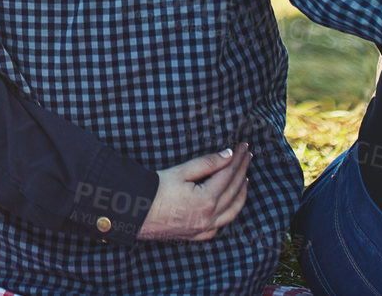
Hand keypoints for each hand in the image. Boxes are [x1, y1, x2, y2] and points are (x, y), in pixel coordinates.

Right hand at [136, 143, 251, 240]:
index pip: (228, 175)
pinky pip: (221, 225)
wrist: (134, 214)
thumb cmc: (154, 190)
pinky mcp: (198, 235)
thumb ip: (207, 163)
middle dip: (242, 171)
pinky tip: (231, 204)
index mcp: (206, 200)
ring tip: (245, 177)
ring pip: (233, 211)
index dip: (237, 159)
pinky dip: (230, 212)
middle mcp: (210, 217)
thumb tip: (228, 155)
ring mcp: (205, 229)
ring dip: (241, 193)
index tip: (242, 146)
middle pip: (234, 191)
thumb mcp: (180, 172)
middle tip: (247, 155)